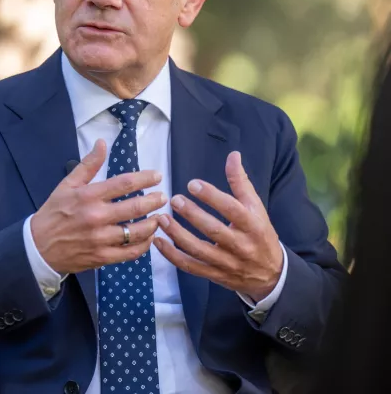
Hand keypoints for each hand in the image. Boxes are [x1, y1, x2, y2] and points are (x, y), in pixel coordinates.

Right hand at [31, 139, 165, 273]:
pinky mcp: (102, 257)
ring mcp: (100, 239)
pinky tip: (149, 237)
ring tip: (159, 217)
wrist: (38, 247)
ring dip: (153, 223)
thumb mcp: (67, 184)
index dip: (145, 178)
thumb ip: (88, 165)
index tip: (157, 176)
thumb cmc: (54, 212)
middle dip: (155, 200)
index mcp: (89, 196)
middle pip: (135, 207)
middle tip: (164, 196)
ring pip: (136, 231)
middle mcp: (96, 217)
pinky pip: (130, 252)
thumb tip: (102, 143)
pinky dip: (144, 245)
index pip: (124, 183)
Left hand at [155, 151, 282, 300]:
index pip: (231, 208)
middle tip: (174, 199)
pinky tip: (158, 241)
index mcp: (252, 225)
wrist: (271, 274)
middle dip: (192, 214)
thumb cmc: (260, 233)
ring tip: (161, 218)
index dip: (211, 196)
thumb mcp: (256, 207)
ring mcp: (226, 262)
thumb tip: (232, 155)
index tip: (192, 184)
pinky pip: (190, 266)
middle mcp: (240, 245)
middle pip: (214, 230)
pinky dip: (172, 256)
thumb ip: (241, 182)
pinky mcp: (214, 275)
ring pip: (199, 250)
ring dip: (177, 235)